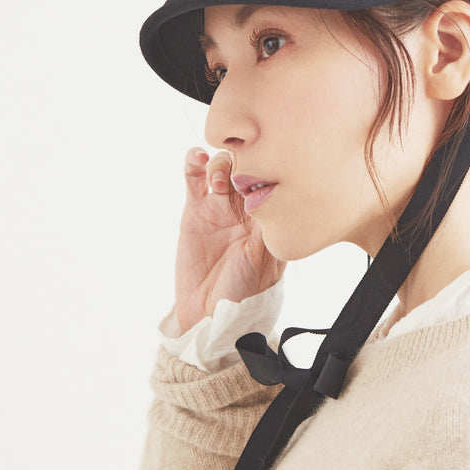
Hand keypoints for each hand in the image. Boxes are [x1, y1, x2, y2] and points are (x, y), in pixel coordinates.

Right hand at [173, 147, 286, 334]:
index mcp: (270, 216)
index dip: (270, 168)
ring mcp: (221, 206)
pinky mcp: (196, 209)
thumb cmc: (246, 291)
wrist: (211, 313)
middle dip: (245, 160)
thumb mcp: (265, 261)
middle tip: (240, 174)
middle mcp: (247, 207)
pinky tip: (196, 157)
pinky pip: (195, 179)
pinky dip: (194, 162)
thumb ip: (268, 231)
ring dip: (222, 162)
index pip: (273, 179)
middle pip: (248, 166)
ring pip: (223, 166)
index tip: (265, 172)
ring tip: (218, 180)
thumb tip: (274, 197)